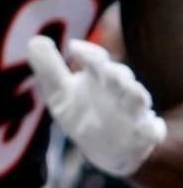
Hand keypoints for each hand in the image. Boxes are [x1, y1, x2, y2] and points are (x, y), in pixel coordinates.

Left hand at [28, 36, 167, 176]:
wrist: (100, 149)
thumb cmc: (80, 112)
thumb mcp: (58, 93)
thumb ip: (48, 68)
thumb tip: (36, 39)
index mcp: (96, 77)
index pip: (96, 58)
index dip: (88, 52)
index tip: (73, 47)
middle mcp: (117, 90)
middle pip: (120, 74)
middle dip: (114, 71)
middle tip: (107, 70)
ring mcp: (131, 112)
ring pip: (138, 98)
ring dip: (135, 92)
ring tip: (132, 89)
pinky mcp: (142, 135)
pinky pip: (152, 131)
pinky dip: (152, 128)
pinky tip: (151, 125)